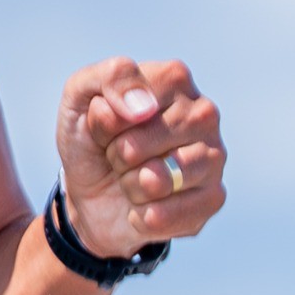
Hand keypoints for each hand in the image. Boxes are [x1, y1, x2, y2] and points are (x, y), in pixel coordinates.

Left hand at [55, 56, 225, 261]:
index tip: (106, 124)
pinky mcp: (214, 198)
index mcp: (174, 78)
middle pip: (135, 146)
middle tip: (121, 156)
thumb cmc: (92, 138)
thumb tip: (144, 108)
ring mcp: (214, 156)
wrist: (94, 194)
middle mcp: (204, 113)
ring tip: (134, 178)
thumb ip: (110, 78)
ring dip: (130, 187)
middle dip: (116, 157)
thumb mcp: (80, 96)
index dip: (102, 123)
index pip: (126, 106)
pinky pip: (164, 215)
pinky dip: (141, 216)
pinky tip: (146, 206)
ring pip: (154, 181)